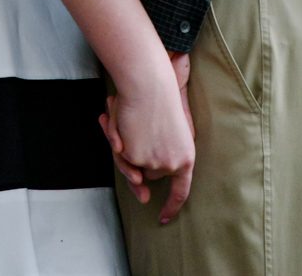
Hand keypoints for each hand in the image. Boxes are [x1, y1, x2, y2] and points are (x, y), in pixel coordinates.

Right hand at [99, 60, 195, 223]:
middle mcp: (172, 165)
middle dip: (140, 155)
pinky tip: (118, 118)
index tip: (164, 218)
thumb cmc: (156, 99)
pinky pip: (119, 156)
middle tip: (133, 131)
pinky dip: (115, 137)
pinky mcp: (136, 159)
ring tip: (126, 118)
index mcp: (186, 156)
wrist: (149, 83)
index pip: (181, 191)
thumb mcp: (164, 132)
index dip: (172, 206)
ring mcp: (154, 164)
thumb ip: (154, 159)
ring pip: (132, 165)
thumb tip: (139, 183)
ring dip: (125, 146)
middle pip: (149, 174)